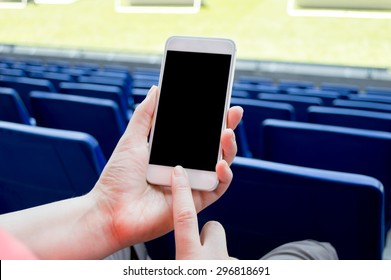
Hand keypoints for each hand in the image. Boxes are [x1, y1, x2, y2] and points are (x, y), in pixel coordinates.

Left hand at [92, 86, 242, 251]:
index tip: (222, 103)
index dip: (213, 119)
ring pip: (222, 165)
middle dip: (228, 128)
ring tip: (227, 134)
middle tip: (234, 113)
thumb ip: (146, 115)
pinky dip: (224, 176)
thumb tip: (155, 90)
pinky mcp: (195, 202)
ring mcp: (192, 184)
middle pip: (215, 147)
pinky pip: (218, 188)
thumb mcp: (132, 140)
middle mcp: (186, 166)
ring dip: (229, 149)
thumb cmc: (117, 178)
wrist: (109, 211)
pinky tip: (220, 164)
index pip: (200, 133)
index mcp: (173, 152)